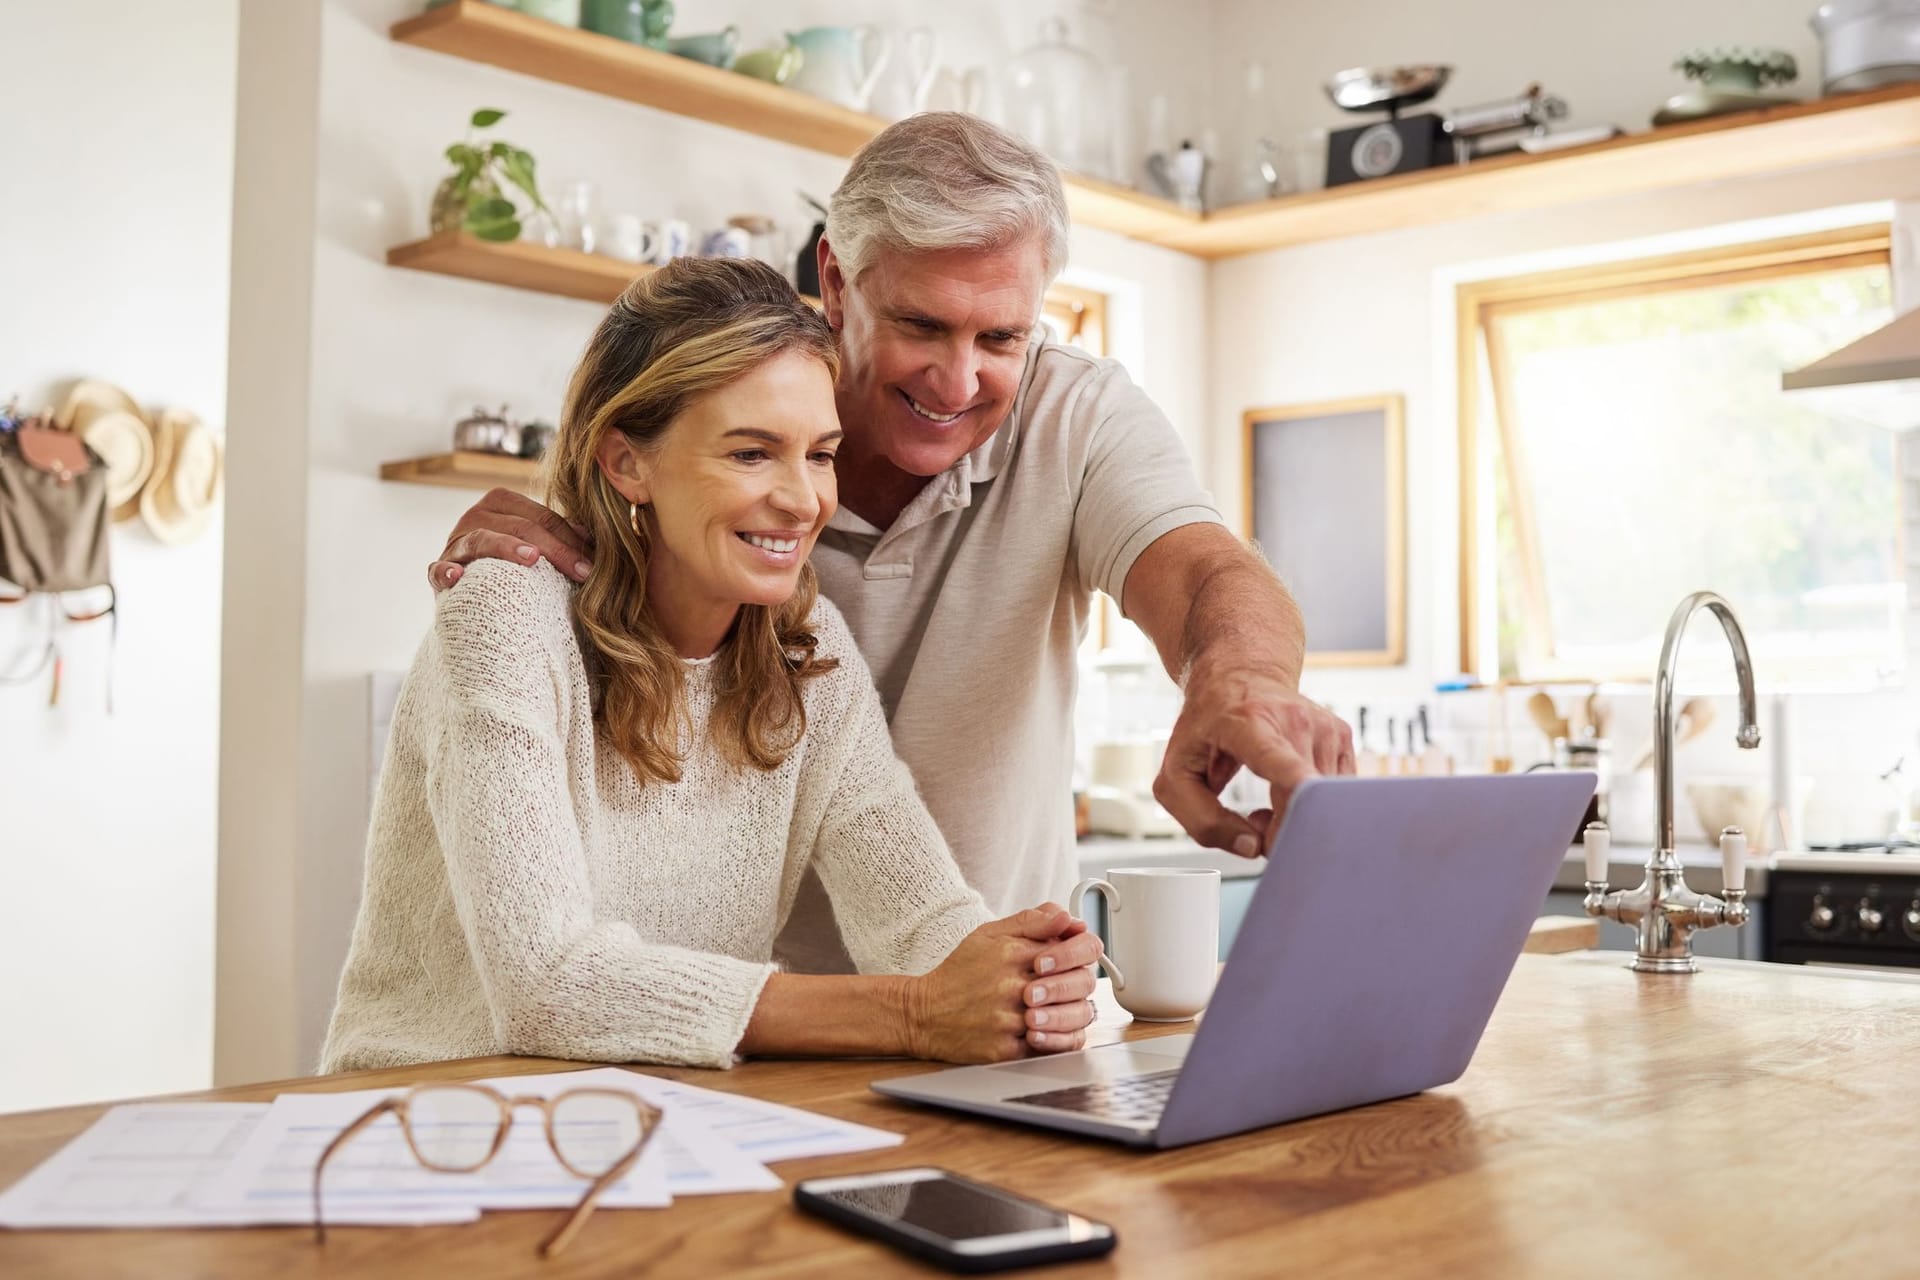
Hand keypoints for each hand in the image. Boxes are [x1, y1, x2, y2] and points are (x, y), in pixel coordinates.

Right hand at [428, 488, 595, 591]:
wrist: (475, 595)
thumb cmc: (516, 567)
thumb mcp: (539, 547)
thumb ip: (562, 537)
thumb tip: (595, 536)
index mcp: (501, 503)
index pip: (541, 517)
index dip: (571, 539)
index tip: (594, 564)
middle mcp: (474, 517)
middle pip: (518, 526)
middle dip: (554, 548)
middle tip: (581, 571)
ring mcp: (454, 544)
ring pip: (480, 539)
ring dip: (506, 547)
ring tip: (532, 559)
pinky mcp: (438, 572)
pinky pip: (437, 569)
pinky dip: (445, 571)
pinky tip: (457, 577)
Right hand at [904, 905, 1102, 1062]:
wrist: (923, 1013)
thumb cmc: (960, 972)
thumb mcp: (989, 934)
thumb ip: (1031, 921)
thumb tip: (1068, 917)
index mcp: (1013, 953)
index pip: (1075, 948)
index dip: (1082, 952)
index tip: (1074, 957)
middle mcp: (1013, 986)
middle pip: (1080, 983)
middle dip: (1080, 982)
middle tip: (1067, 984)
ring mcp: (1010, 1020)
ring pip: (1072, 1017)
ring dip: (1072, 1011)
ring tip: (1056, 1007)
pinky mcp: (1006, 1050)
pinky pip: (1053, 1047)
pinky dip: (1059, 1039)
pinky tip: (1048, 1030)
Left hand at [1154, 665, 1352, 858]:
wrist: (1239, 676)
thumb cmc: (1206, 726)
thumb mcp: (1177, 774)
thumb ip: (1202, 820)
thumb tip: (1252, 847)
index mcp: (1249, 724)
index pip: (1280, 760)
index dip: (1296, 786)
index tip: (1308, 801)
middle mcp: (1294, 720)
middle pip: (1305, 798)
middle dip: (1281, 833)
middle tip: (1253, 823)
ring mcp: (1324, 727)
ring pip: (1323, 803)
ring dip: (1295, 819)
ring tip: (1267, 801)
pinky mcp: (1342, 737)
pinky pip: (1335, 794)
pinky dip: (1312, 806)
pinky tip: (1288, 791)